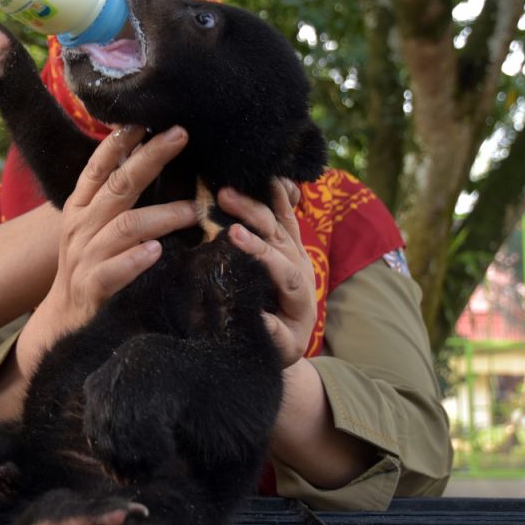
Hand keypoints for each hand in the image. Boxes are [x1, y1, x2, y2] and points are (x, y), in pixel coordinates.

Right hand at [16, 125, 197, 371]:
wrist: (62, 323)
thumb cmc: (90, 268)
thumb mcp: (93, 229)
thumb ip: (115, 201)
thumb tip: (146, 160)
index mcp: (81, 208)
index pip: (100, 167)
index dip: (120, 141)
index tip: (145, 118)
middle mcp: (81, 226)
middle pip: (118, 185)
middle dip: (150, 157)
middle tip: (181, 135)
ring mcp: (85, 257)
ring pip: (125, 227)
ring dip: (161, 215)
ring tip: (191, 211)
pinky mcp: (92, 288)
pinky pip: (114, 271)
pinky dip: (136, 260)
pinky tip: (157, 252)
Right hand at [218, 179, 315, 367]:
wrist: (287, 339)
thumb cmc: (277, 346)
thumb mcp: (278, 349)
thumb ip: (272, 334)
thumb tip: (259, 317)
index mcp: (300, 295)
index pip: (283, 269)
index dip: (260, 251)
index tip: (234, 235)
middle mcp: (300, 268)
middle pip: (280, 236)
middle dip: (253, 215)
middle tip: (223, 197)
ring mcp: (296, 253)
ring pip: (279, 221)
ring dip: (255, 201)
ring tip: (229, 187)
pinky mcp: (290, 245)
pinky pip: (287, 215)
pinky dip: (279, 195)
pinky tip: (267, 176)